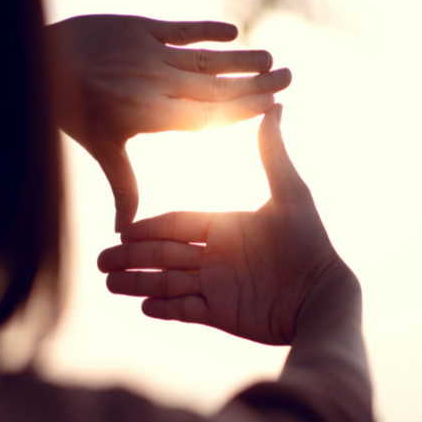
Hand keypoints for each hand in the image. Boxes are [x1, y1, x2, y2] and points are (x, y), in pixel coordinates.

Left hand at [47, 14, 291, 230]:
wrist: (34, 62)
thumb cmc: (69, 112)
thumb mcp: (100, 149)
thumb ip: (123, 184)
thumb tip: (125, 229)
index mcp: (152, 115)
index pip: (210, 115)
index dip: (243, 110)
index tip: (273, 105)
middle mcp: (156, 84)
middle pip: (217, 86)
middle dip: (256, 83)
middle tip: (288, 76)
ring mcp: (149, 54)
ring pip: (205, 58)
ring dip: (240, 58)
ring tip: (270, 57)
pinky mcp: (138, 28)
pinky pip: (180, 29)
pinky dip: (207, 30)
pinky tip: (233, 32)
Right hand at [97, 105, 356, 344]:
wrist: (321, 295)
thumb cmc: (310, 243)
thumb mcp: (290, 193)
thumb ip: (272, 153)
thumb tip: (276, 107)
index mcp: (228, 226)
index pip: (179, 224)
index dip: (150, 227)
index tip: (122, 230)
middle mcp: (218, 255)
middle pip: (165, 254)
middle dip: (132, 257)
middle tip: (100, 261)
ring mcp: (218, 286)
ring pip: (168, 282)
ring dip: (138, 282)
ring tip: (108, 283)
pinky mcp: (222, 313)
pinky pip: (184, 310)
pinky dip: (163, 308)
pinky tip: (142, 305)